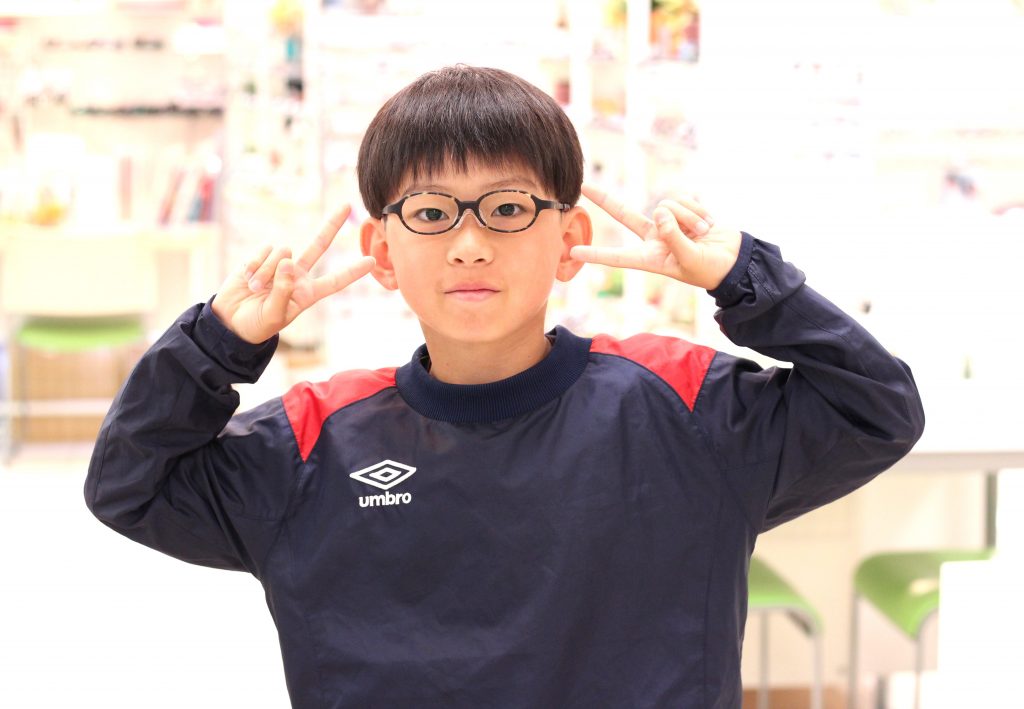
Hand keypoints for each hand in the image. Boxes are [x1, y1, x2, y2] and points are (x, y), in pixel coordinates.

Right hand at [212, 206, 375, 343]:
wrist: (230, 320)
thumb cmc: (257, 324)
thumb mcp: (274, 315)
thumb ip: (283, 290)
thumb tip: (288, 261)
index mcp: (307, 294)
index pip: (335, 281)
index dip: (352, 272)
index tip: (372, 261)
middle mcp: (297, 275)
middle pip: (319, 246)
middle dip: (332, 225)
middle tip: (346, 206)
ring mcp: (280, 265)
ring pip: (284, 252)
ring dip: (267, 271)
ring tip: (256, 288)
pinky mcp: (261, 257)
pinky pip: (265, 251)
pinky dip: (255, 265)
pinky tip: (248, 278)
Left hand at [570, 184, 741, 290]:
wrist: (735, 260)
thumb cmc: (711, 269)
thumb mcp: (690, 259)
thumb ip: (674, 237)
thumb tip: (660, 212)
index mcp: (651, 258)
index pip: (618, 256)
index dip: (597, 253)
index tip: (573, 250)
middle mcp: (655, 238)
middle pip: (624, 215)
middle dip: (606, 200)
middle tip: (585, 186)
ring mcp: (668, 223)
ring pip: (665, 205)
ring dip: (688, 216)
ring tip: (702, 233)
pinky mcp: (683, 210)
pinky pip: (683, 198)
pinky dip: (697, 209)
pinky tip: (707, 223)